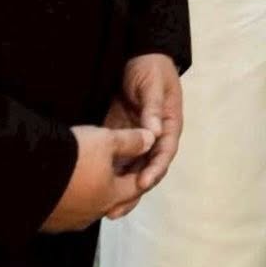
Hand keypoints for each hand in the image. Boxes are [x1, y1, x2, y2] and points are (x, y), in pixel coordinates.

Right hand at [42, 125, 154, 231]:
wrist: (24, 174)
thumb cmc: (73, 156)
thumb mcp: (106, 140)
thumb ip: (132, 141)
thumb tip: (152, 140)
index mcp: (112, 196)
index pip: (136, 186)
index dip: (142, 171)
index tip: (142, 160)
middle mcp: (92, 214)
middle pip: (112, 199)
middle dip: (117, 184)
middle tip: (117, 169)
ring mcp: (68, 221)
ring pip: (88, 206)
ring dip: (93, 192)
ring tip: (91, 175)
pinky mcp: (48, 222)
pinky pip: (66, 210)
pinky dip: (72, 198)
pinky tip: (66, 185)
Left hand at [102, 54, 182, 201]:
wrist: (137, 56)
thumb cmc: (151, 68)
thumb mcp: (153, 85)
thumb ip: (153, 108)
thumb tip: (154, 133)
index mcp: (169, 124)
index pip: (164, 152)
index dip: (155, 169)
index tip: (143, 183)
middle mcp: (155, 137)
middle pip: (148, 169)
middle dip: (135, 191)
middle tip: (118, 209)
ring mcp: (138, 138)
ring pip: (132, 170)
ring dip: (122, 189)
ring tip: (106, 210)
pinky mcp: (120, 136)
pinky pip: (117, 160)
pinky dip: (110, 175)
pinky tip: (96, 189)